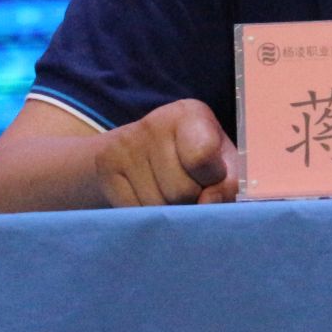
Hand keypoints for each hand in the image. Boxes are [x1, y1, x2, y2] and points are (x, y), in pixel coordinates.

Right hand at [93, 99, 239, 205]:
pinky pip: (134, 213)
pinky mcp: (105, 166)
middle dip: (191, 201)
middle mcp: (155, 123)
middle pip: (181, 191)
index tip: (210, 177)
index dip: (212, 180)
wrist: (135, 154)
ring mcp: (125, 145)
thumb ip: (227, 183)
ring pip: (157, 207)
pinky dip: (147, 217)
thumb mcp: (220, 162)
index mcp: (190, 114)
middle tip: (188, 188)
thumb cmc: (190, 158)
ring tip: (167, 193)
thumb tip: (207, 203)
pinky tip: (146, 197)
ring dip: (169, 213)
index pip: (202, 157)